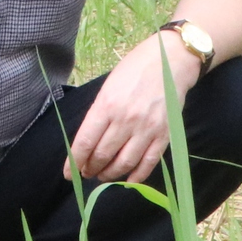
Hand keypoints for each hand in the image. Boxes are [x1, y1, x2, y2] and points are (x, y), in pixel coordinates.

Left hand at [71, 33, 197, 184]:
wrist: (172, 59)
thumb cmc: (135, 68)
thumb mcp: (109, 86)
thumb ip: (100, 113)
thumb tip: (89, 141)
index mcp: (107, 105)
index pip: (85, 142)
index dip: (75, 161)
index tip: (70, 174)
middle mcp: (125, 119)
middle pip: (103, 155)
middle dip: (91, 168)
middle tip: (88, 172)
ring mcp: (146, 129)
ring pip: (124, 163)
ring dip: (110, 174)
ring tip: (104, 175)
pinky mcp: (165, 134)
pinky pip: (148, 162)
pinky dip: (136, 176)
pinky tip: (128, 180)